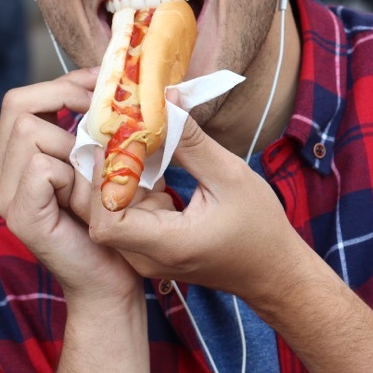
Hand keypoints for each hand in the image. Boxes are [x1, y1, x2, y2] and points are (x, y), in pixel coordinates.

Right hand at [0, 69, 143, 302]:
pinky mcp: (22, 216)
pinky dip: (75, 168)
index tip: (105, 83)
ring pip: (28, 128)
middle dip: (66, 96)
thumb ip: (109, 128)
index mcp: (24, 158)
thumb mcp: (116, 162)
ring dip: (75, 137)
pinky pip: (40, 165)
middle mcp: (7, 174)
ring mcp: (9, 196)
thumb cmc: (122, 219)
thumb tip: (127, 84)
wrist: (116, 281)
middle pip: (16, 103)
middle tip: (109, 109)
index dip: (66, 82)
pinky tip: (98, 189)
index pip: (23, 98)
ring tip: (106, 163)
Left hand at [89, 110, 308, 314]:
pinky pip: (127, 214)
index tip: (116, 142)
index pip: (107, 221)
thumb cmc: (259, 227)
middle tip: (116, 129)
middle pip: (100, 214)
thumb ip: (191, 142)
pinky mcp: (150, 247)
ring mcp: (145, 256)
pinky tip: (146, 158)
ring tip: (130, 136)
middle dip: (104, 169)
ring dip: (116, 174)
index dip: (102, 181)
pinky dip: (130, 185)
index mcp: (167, 244)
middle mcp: (147, 257)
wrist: (272, 269)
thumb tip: (165, 102)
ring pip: (109, 212)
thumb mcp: (230, 176)